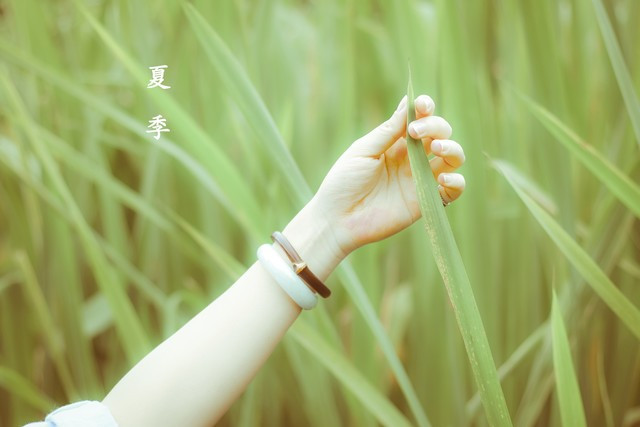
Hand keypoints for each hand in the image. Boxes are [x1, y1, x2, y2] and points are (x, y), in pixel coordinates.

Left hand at [307, 95, 465, 258]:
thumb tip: (408, 101)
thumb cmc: (343, 182)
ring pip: (453, 158)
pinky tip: (443, 178)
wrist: (337, 220)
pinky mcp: (425, 202)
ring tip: (437, 149)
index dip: (426, 109)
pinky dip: (457, 181)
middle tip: (417, 132)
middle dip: (436, 126)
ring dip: (452, 148)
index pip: (420, 120)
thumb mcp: (363, 151)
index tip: (423, 106)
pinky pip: (454, 190)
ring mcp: (420, 180)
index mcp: (396, 143)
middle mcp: (412, 159)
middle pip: (440, 134)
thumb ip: (388, 130)